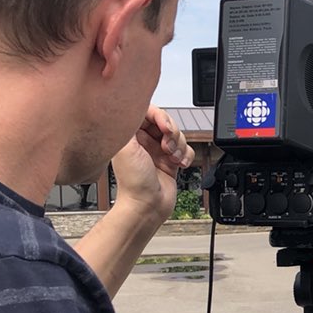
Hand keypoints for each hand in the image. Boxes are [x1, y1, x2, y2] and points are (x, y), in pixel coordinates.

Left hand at [110, 105, 193, 221]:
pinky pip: (186, 150)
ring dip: (179, 145)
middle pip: (166, 121)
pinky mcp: (170, 161)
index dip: (159, 116)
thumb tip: (131, 106)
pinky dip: (186, 156)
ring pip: (178, 135)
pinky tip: (179, 165)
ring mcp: (158, 151)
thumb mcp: (126, 147)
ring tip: (171, 158)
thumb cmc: (134, 182)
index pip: (147, 111)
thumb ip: (128, 123)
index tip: (163, 126)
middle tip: (166, 145)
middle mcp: (144, 141)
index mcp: (130, 134)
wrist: (147, 206)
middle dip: (171, 132)